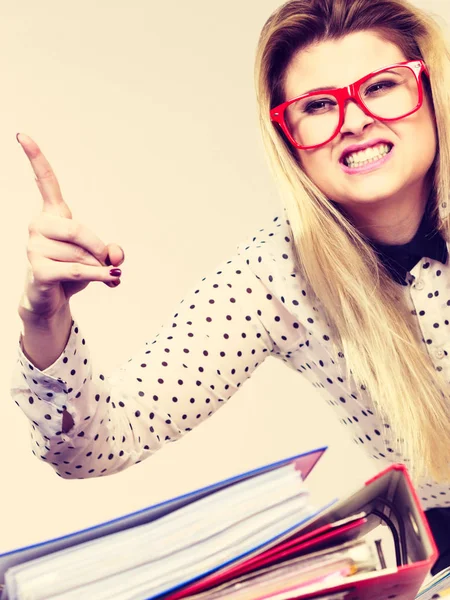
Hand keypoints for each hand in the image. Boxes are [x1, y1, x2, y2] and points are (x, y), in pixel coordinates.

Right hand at [17, 133, 124, 321]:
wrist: (52, 300)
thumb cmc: (72, 271)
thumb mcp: (97, 257)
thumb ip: (110, 252)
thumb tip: (116, 256)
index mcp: (52, 215)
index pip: (44, 182)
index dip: (35, 158)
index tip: (22, 135)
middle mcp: (38, 226)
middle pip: (77, 229)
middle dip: (99, 249)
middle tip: (110, 263)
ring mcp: (34, 248)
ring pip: (80, 254)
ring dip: (99, 267)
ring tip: (101, 275)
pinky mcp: (39, 270)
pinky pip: (77, 270)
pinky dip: (98, 276)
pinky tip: (110, 280)